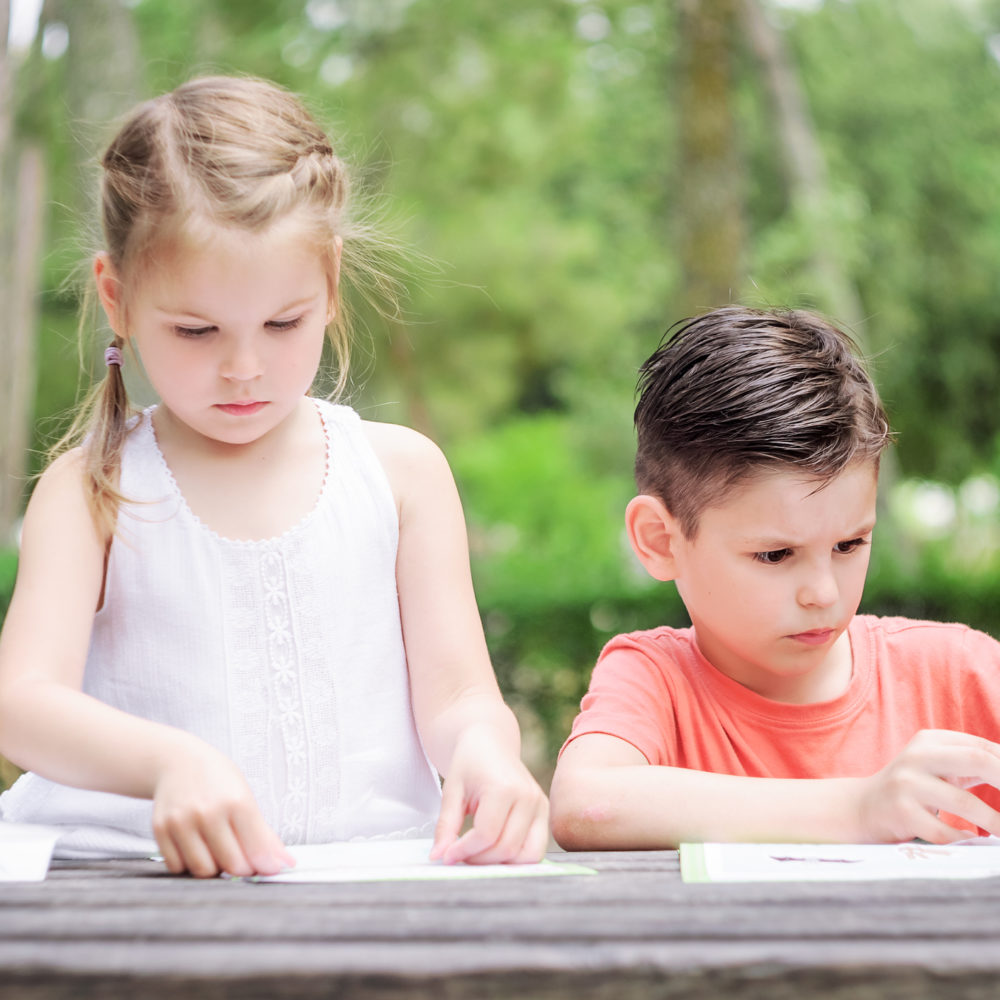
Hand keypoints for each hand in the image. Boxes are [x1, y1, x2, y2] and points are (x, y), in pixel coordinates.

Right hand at [152, 740, 294, 877]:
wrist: (178, 761)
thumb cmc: (217, 780)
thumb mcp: (245, 796)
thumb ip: (264, 833)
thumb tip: (285, 863)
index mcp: (236, 801)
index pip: (255, 849)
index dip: (266, 865)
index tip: (270, 869)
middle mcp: (208, 812)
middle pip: (231, 864)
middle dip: (242, 868)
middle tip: (244, 860)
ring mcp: (182, 821)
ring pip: (203, 870)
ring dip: (215, 869)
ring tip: (219, 852)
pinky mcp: (161, 829)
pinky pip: (177, 866)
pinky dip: (190, 865)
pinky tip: (197, 849)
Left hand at [430, 725, 548, 864]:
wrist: (490, 743)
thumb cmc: (469, 763)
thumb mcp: (452, 790)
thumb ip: (446, 825)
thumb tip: (438, 856)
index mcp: (505, 787)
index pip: (486, 835)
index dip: (464, 851)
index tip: (447, 855)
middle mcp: (528, 797)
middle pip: (507, 848)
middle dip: (479, 860)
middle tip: (458, 855)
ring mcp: (540, 805)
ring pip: (526, 855)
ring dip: (499, 863)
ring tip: (477, 855)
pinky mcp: (544, 813)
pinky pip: (535, 849)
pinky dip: (515, 858)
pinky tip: (493, 850)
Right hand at [855, 729, 999, 842]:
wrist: (862, 806)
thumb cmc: (914, 787)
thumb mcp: (938, 766)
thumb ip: (974, 763)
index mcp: (930, 740)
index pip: (983, 748)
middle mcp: (917, 756)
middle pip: (978, 760)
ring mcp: (906, 784)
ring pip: (966, 803)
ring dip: (996, 823)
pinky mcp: (901, 812)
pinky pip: (946, 832)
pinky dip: (964, 839)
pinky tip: (969, 840)